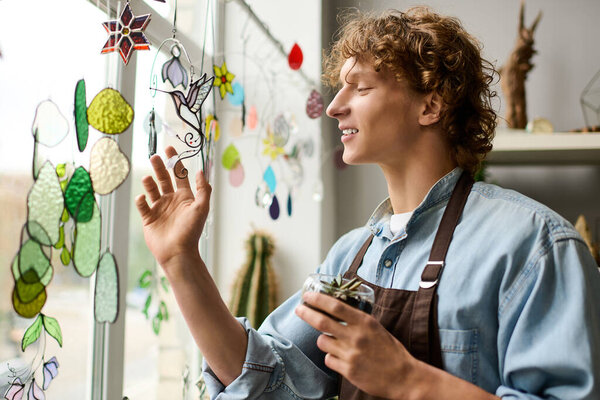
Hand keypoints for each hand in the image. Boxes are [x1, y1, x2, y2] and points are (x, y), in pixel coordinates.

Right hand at [135, 146, 210, 267]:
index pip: (180, 175)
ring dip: (149, 182)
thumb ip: (203, 189)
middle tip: (155, 156)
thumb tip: (201, 171)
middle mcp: (172, 200)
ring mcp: (159, 209)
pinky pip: (143, 206)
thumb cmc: (191, 231)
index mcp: (185, 197)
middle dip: (160, 167)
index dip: (176, 162)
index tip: (170, 149)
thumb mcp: (201, 208)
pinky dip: (141, 200)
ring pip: (152, 190)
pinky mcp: (149, 219)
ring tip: (147, 177)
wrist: (178, 252)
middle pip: (164, 179)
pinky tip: (142, 197)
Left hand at [296, 292, 417, 398]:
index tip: (308, 295)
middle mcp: (356, 337)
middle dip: (306, 313)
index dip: (318, 300)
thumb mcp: (377, 328)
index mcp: (365, 322)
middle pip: (322, 322)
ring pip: (322, 342)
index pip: (336, 306)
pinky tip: (341, 359)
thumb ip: (358, 321)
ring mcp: (351, 354)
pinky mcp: (348, 371)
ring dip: (324, 340)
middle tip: (299, 309)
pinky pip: (328, 360)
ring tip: (335, 343)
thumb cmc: (391, 351)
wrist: (404, 377)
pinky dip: (331, 358)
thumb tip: (336, 310)